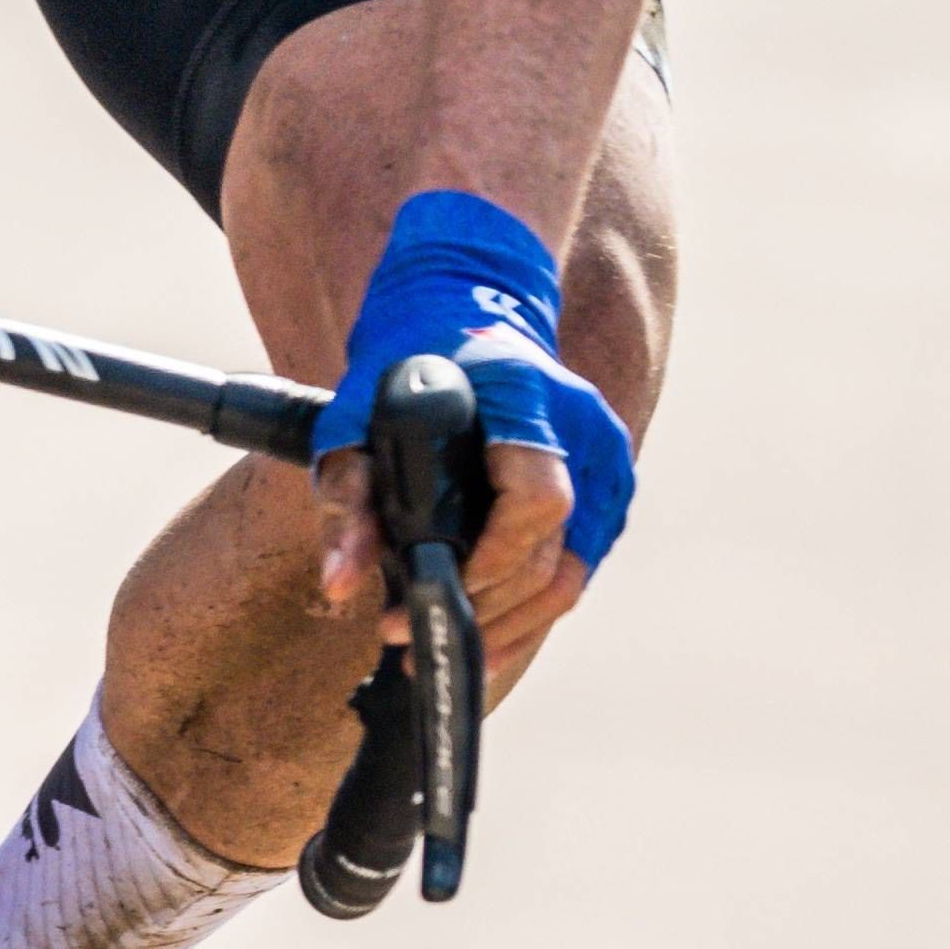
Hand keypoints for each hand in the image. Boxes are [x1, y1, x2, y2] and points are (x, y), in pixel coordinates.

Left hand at [310, 186, 627, 664]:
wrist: (467, 306)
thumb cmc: (407, 360)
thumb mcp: (356, 413)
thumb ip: (345, 493)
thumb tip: (339, 584)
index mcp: (530, 399)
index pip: (540, 500)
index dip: (496, 557)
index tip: (441, 585)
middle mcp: (585, 432)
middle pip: (557, 554)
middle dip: (487, 608)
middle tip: (413, 635)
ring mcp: (607, 462)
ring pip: (574, 574)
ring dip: (511, 623)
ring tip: (444, 642)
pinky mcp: (609, 488)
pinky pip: (579, 565)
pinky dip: (531, 605)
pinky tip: (486, 631)